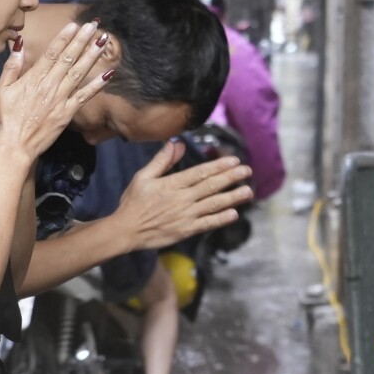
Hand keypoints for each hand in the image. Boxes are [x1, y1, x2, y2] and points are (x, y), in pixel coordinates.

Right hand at [0, 21, 111, 165]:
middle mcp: (49, 86)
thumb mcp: (0, 90)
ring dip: (92, 56)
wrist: (13, 148)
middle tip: (93, 25)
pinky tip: (109, 73)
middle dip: (82, 40)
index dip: (64, 37)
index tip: (75, 25)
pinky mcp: (67, 114)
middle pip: (68, 58)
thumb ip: (12, 67)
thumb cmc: (2, 120)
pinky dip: (97, 85)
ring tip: (103, 41)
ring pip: (79, 73)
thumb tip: (20, 43)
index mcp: (32, 79)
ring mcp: (60, 100)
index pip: (51, 53)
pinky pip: (85, 96)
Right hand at [113, 141, 254, 249]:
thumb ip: (162, 160)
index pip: (201, 172)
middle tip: (247, 171)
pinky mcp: (186, 231)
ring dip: (232, 197)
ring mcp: (185, 216)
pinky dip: (221, 219)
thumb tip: (177, 142)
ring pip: (213, 204)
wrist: (126, 231)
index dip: (219, 166)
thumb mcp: (143, 176)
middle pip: (211, 186)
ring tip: (248, 191)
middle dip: (231, 177)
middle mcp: (182, 199)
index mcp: (172, 184)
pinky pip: (208, 224)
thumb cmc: (134, 202)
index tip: (234, 160)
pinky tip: (234, 213)